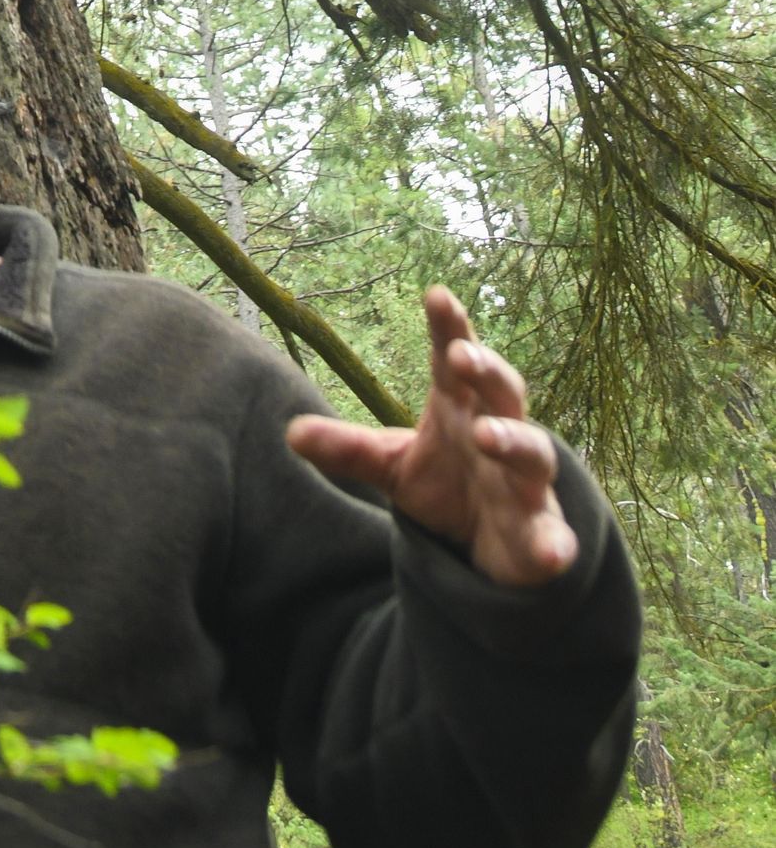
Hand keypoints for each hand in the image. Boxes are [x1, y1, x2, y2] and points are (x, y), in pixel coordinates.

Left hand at [287, 286, 578, 587]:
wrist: (487, 547)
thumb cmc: (445, 484)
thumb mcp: (392, 464)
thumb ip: (349, 449)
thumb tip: (291, 432)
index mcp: (460, 407)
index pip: (454, 360)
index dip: (450, 327)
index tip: (436, 295)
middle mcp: (498, 434)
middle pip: (503, 392)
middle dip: (487, 371)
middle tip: (462, 357)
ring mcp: (525, 485)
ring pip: (533, 454)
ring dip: (514, 442)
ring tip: (488, 437)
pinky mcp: (541, 536)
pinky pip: (553, 538)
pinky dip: (555, 544)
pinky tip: (553, 552)